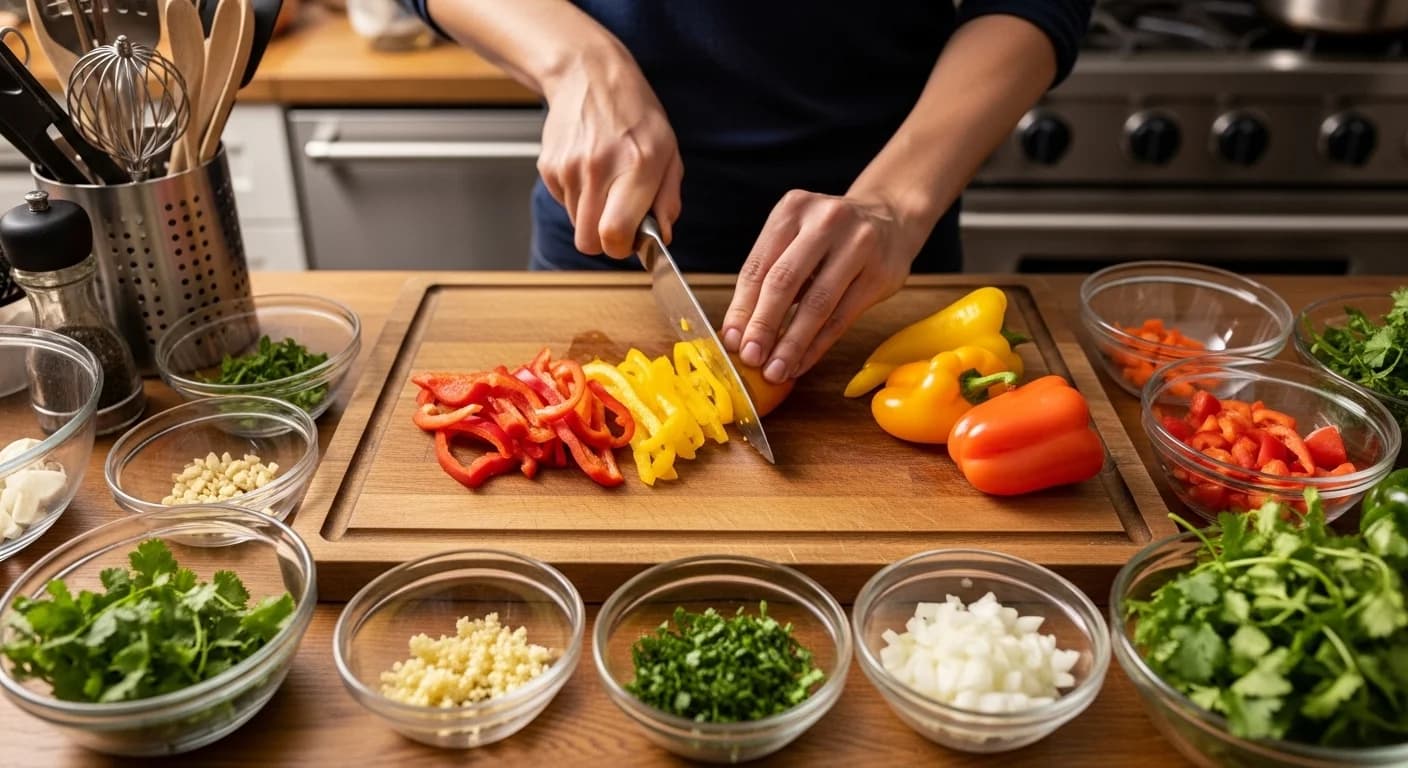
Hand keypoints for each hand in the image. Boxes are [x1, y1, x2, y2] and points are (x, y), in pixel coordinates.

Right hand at [538, 58, 683, 257]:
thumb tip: (661, 237)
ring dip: (591, 215)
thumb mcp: (669, 152)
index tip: (630, 240)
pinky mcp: (549, 167)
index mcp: (637, 167)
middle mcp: (599, 169)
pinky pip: (564, 203)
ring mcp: (569, 168)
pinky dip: (577, 197)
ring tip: (605, 183)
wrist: (589, 75)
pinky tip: (588, 170)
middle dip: (604, 240)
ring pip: (576, 224)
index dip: (621, 248)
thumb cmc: (635, 114)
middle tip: (618, 219)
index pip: (614, 234)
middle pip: (588, 241)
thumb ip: (668, 200)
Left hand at [721, 190, 924, 383]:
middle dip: (763, 326)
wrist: (891, 218)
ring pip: (816, 304)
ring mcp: (857, 244)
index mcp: (793, 209)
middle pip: (784, 281)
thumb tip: (738, 332)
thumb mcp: (796, 238)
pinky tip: (801, 363)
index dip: (742, 307)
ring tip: (776, 370)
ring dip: (792, 344)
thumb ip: (769, 275)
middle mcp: (825, 221)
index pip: (758, 266)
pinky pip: (842, 318)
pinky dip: (817, 345)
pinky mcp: (880, 273)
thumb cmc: (831, 236)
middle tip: (751, 358)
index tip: (731, 341)